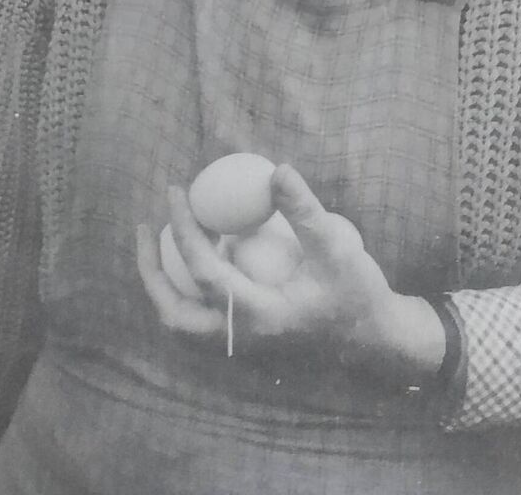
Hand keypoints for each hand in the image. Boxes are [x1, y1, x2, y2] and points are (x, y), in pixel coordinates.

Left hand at [136, 163, 444, 381]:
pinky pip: (200, 324)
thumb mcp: (337, 249)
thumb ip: (305, 211)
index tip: (175, 191)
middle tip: (146, 228)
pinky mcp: (247, 345)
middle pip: (174, 315)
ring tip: (160, 247)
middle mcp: (241, 340)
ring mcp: (241, 349)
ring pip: (182, 326)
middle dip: (151, 271)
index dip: (183, 228)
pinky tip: (199, 263)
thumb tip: (276, 170)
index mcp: (258, 317)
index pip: (204, 271)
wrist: (375, 344)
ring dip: (165, 287)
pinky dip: (187, 294)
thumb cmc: (358, 295)